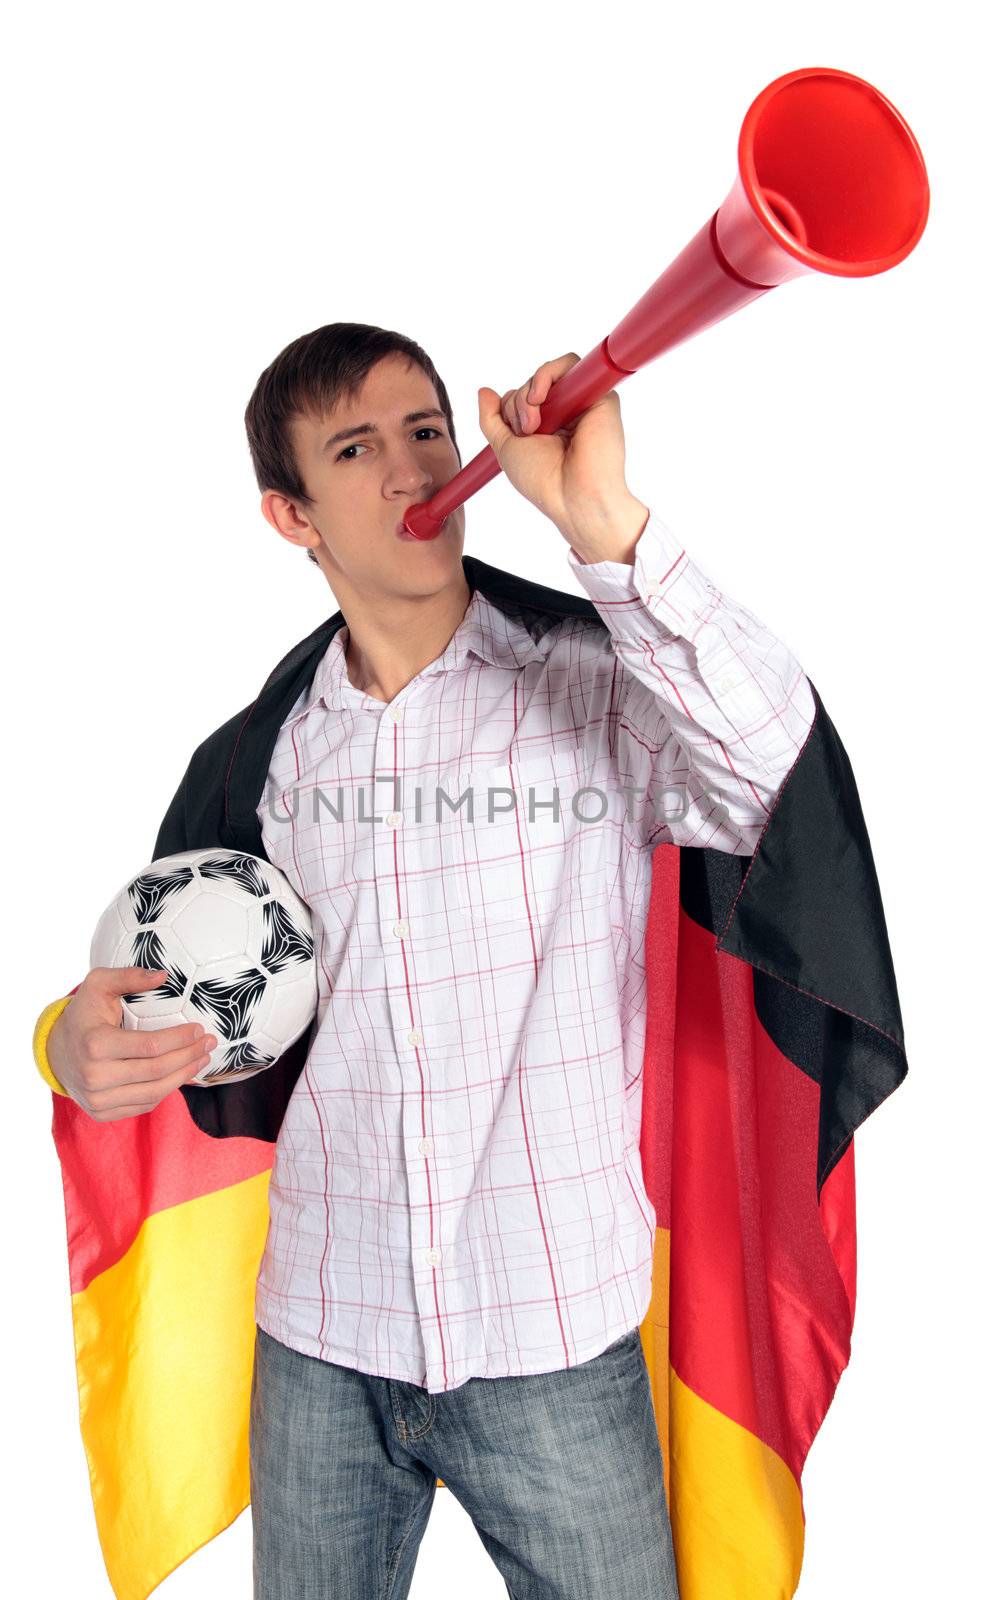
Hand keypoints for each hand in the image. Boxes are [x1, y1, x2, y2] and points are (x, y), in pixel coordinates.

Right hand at [47, 966, 216, 1122]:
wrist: (55, 1051)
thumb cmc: (84, 1014)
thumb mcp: (98, 985)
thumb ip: (129, 976)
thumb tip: (164, 976)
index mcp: (95, 1044)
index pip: (150, 1046)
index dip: (180, 1039)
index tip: (199, 1028)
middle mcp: (94, 1077)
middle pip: (156, 1071)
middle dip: (189, 1056)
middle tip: (209, 1043)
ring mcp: (97, 1099)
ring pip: (154, 1092)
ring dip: (184, 1076)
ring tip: (202, 1059)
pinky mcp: (101, 1113)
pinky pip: (144, 1105)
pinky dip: (166, 1090)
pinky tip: (180, 1074)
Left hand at [477, 352, 645, 554]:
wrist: (572, 496)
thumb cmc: (542, 481)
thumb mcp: (505, 448)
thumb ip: (492, 419)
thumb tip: (484, 392)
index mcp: (549, 428)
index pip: (524, 397)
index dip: (511, 406)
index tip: (513, 431)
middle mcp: (567, 415)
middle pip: (534, 384)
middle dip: (518, 403)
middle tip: (525, 430)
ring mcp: (584, 404)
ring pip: (550, 372)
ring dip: (530, 391)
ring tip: (533, 422)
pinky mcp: (601, 396)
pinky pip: (571, 363)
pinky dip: (547, 374)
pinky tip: (541, 398)